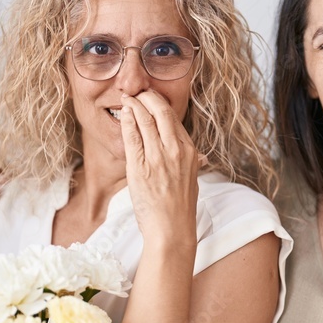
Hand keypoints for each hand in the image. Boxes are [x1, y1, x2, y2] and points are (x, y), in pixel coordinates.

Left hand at [118, 91, 199, 244]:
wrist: (171, 230)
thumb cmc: (180, 209)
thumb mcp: (192, 180)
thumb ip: (193, 163)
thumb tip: (199, 157)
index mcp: (190, 152)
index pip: (174, 119)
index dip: (160, 104)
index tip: (151, 98)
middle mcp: (176, 151)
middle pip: (161, 111)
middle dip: (147, 96)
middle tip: (137, 92)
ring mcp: (158, 158)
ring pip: (145, 119)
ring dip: (134, 104)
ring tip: (127, 98)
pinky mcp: (140, 167)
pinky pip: (132, 135)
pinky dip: (127, 120)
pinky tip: (123, 113)